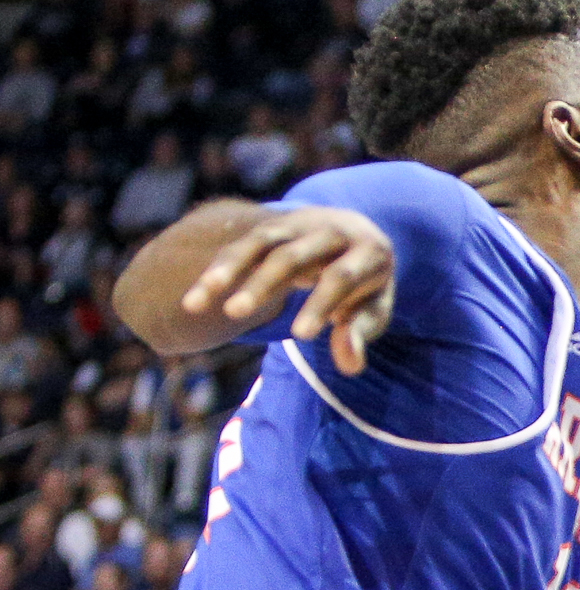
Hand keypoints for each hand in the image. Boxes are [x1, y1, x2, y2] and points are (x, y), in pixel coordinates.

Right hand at [181, 206, 394, 374]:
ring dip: (227, 270)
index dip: (320, 304)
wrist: (355, 230)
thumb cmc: (365, 284)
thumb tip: (350, 365)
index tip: (301, 335)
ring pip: (259, 243)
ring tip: (196, 304)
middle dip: (263, 282)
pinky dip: (217, 271)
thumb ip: (360, 333)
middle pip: (292, 255)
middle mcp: (331, 230)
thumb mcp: (374, 309)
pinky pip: (240, 247)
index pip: (340, 276)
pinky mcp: (272, 227)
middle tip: (236, 313)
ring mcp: (298, 224)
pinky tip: (195, 299)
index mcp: (367, 251)